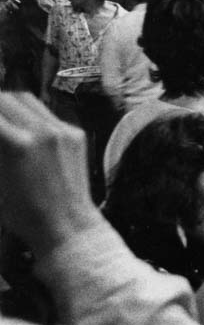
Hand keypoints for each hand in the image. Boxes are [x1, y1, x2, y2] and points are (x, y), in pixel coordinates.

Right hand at [0, 93, 99, 256]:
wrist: (68, 225)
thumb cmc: (23, 213)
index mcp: (17, 144)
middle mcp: (42, 131)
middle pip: (5, 99)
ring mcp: (62, 130)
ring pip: (25, 99)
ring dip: (7, 104)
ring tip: (0, 119)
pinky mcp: (75, 134)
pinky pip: (46, 113)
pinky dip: (29, 115)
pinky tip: (22, 128)